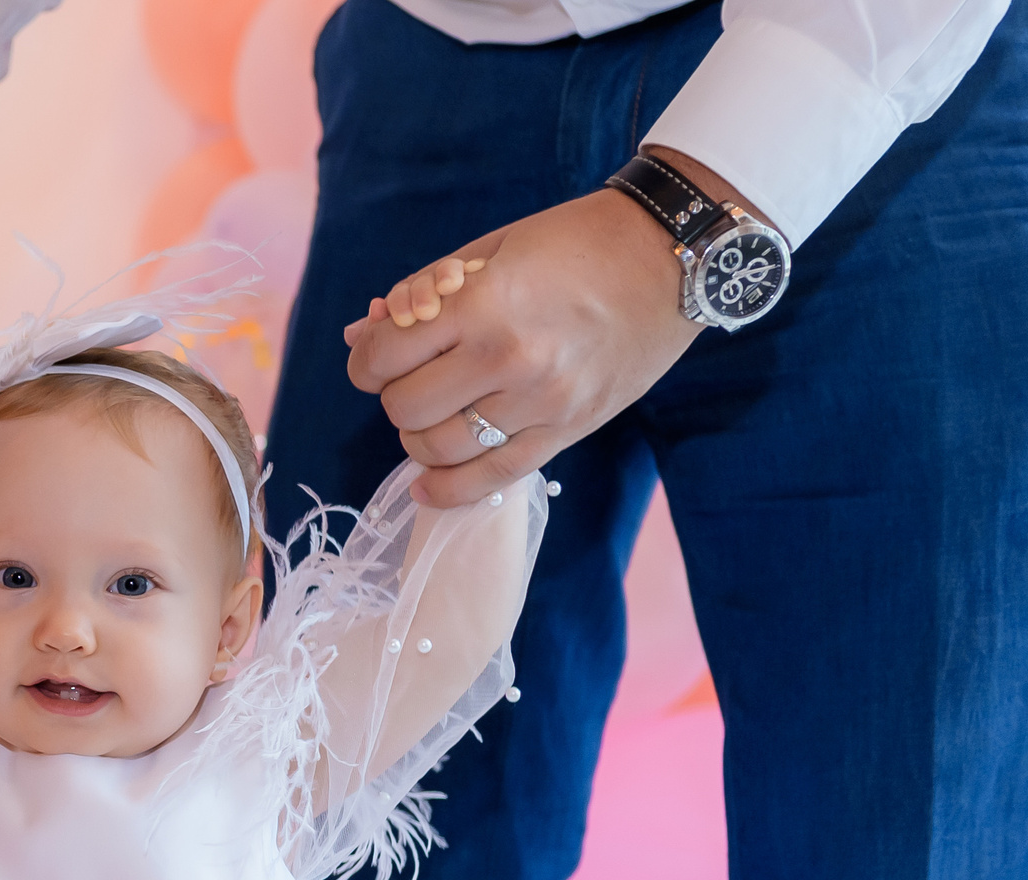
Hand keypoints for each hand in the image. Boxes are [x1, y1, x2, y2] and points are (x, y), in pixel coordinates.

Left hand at [344, 160, 737, 508]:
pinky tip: (427, 486)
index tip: (375, 354)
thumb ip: (421, 295)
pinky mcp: (567, 430)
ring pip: (439, 450)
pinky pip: (491, 478)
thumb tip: (358, 333)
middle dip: (395, 394)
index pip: (385, 358)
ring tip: (434, 414)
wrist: (669, 257)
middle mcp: (509, 360)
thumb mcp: (491, 249)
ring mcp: (541, 402)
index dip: (367, 359)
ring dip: (420, 437)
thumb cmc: (575, 242)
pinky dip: (448, 489)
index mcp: (483, 304)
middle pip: (404, 409)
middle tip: (415, 376)